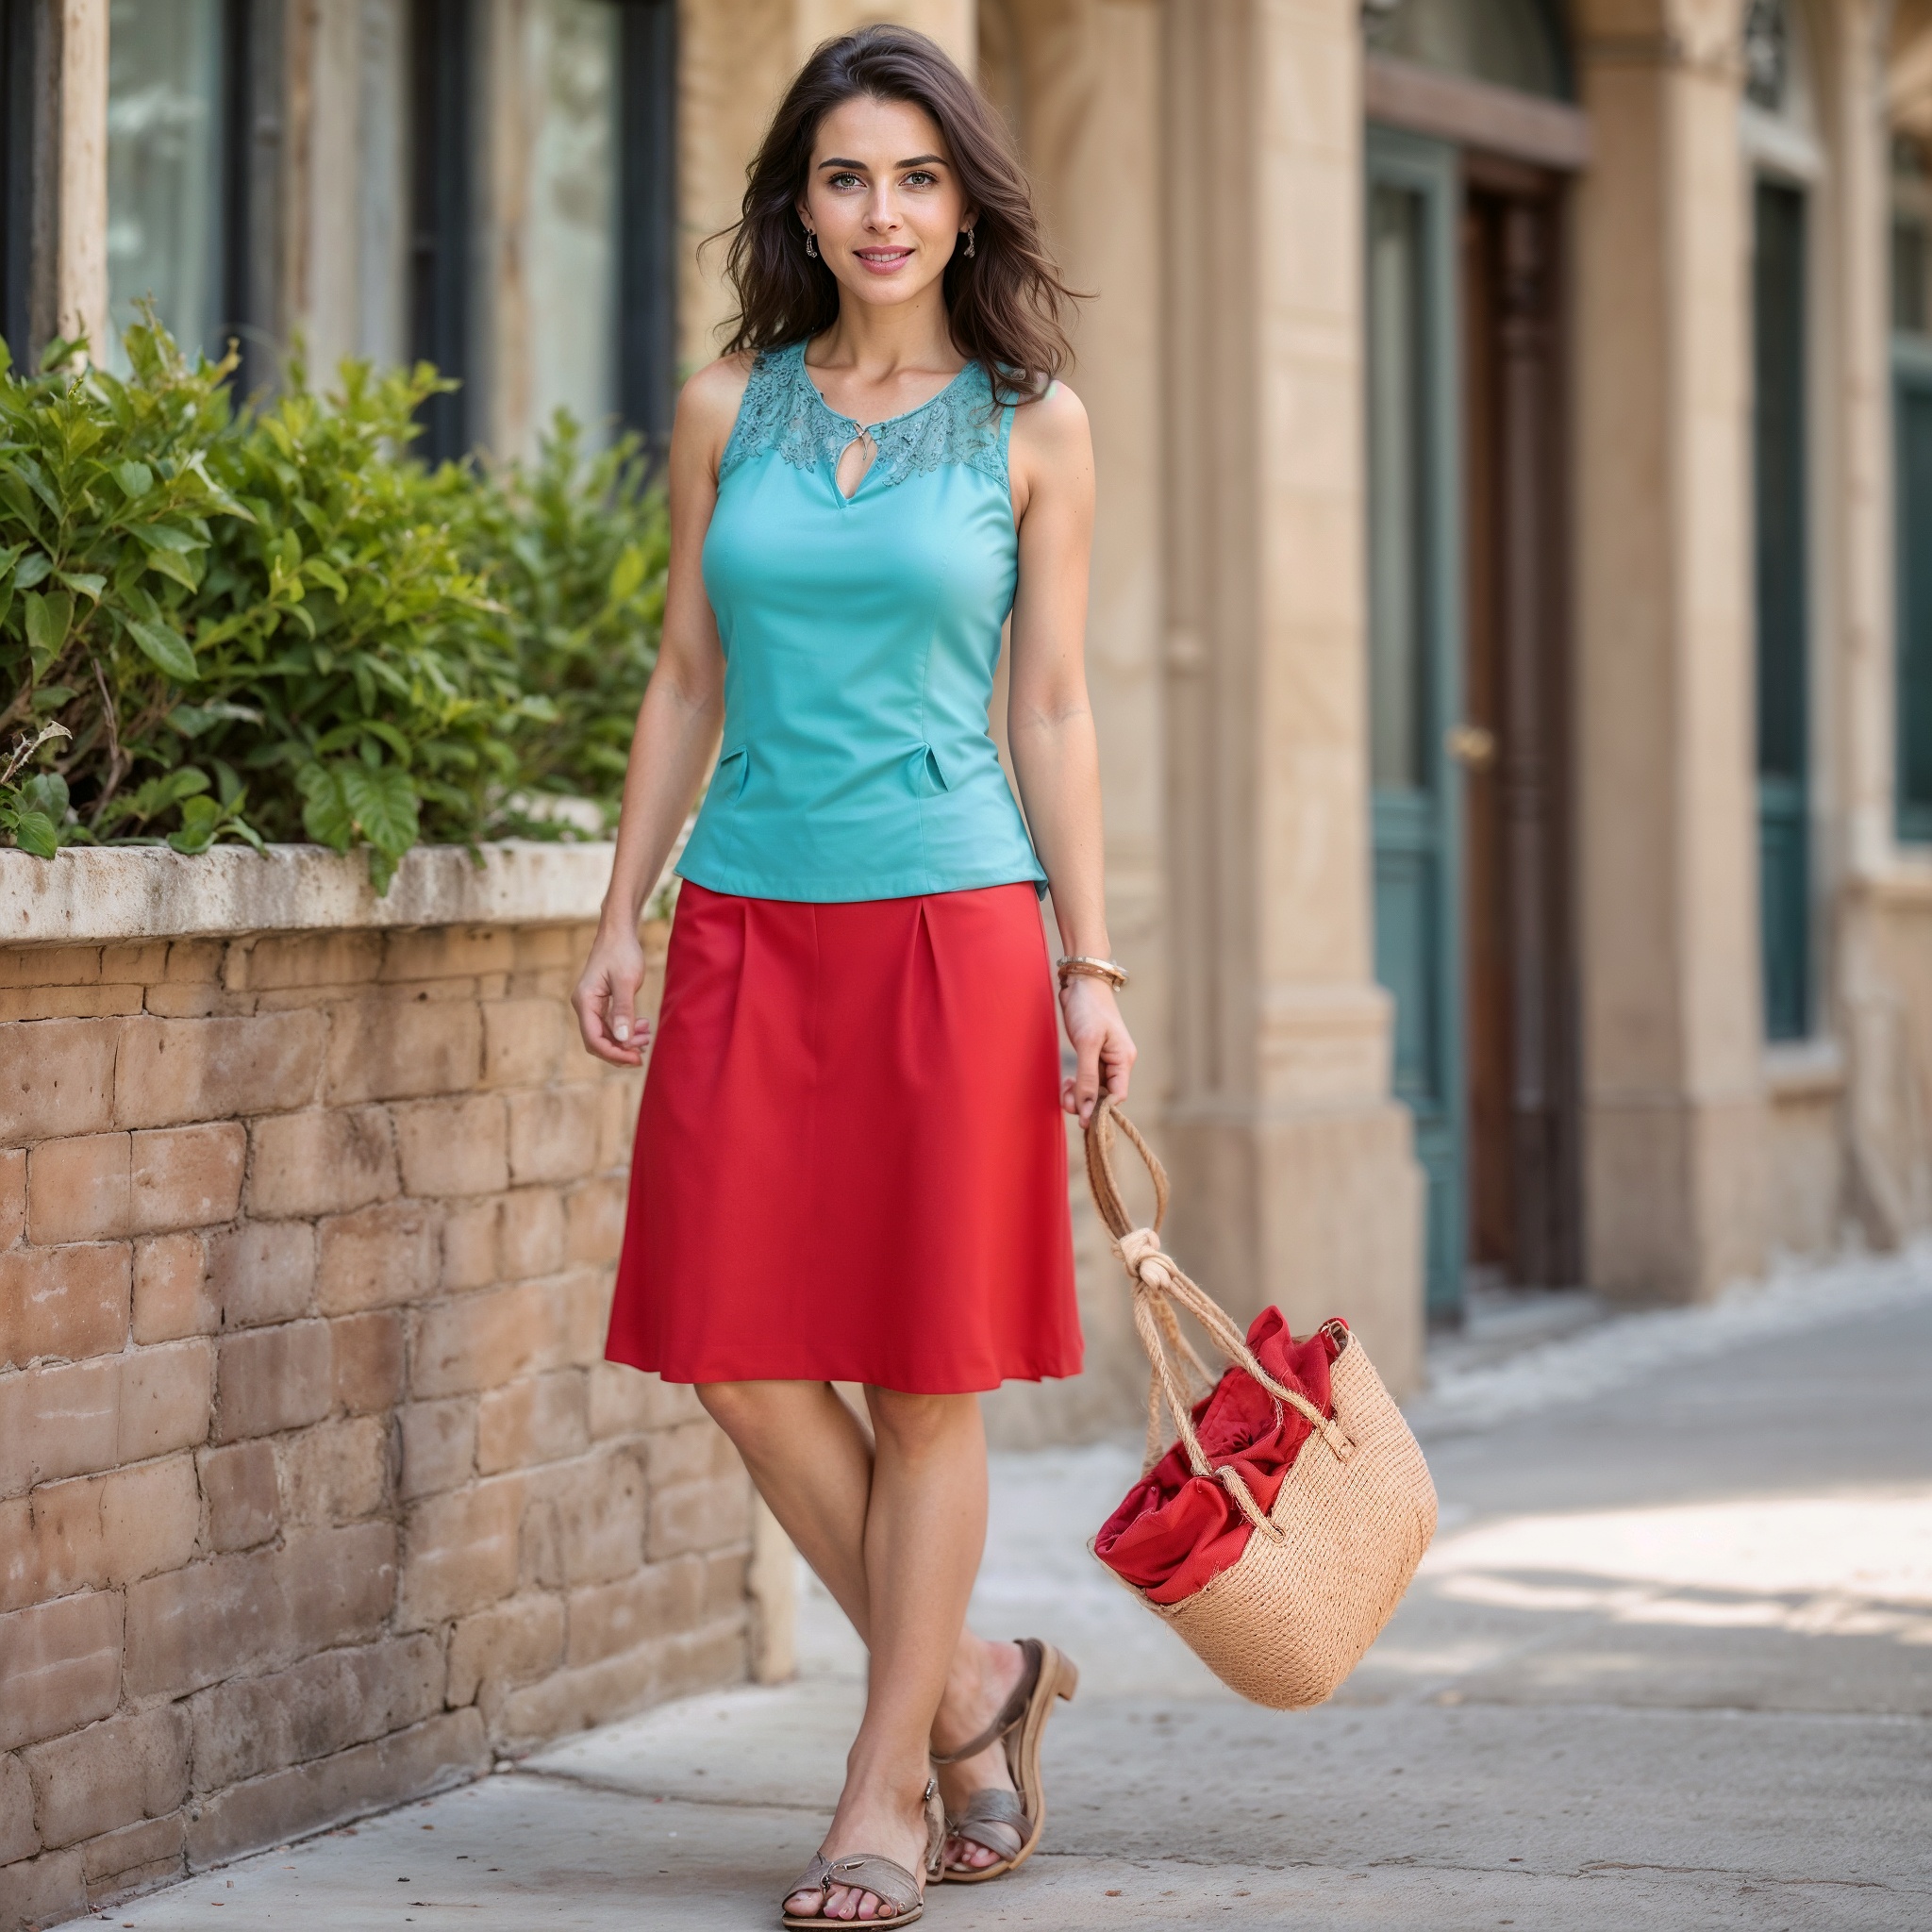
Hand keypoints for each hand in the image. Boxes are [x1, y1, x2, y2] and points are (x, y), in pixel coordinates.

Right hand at [573, 926, 651, 1066]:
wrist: (619, 932)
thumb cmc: (621, 952)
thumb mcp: (625, 981)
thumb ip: (623, 1010)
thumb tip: (623, 1039)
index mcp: (584, 1002)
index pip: (593, 1039)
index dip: (614, 1053)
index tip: (636, 1058)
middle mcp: (584, 1006)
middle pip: (598, 1041)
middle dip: (621, 1050)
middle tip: (644, 1050)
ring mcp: (592, 1005)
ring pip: (606, 1034)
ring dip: (626, 1040)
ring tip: (647, 1035)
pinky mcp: (602, 1002)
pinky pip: (611, 1024)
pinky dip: (626, 1029)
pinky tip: (643, 1026)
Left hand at [1059, 976, 1134, 1125]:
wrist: (1080, 981)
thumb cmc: (1087, 1008)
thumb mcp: (1087, 1043)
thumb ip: (1088, 1077)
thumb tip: (1088, 1109)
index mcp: (1123, 1059)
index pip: (1118, 1096)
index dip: (1100, 1110)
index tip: (1082, 1119)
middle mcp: (1118, 1061)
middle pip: (1105, 1095)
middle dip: (1086, 1102)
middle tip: (1065, 1103)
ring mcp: (1105, 1058)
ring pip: (1095, 1088)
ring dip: (1079, 1094)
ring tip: (1064, 1090)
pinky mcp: (1092, 1054)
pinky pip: (1088, 1078)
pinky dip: (1077, 1084)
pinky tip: (1067, 1082)